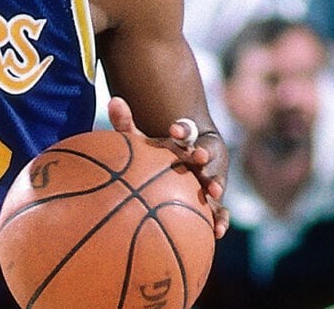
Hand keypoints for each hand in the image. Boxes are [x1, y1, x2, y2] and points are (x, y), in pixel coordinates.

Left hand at [107, 96, 229, 237]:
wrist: (167, 177)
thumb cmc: (149, 157)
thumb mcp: (136, 141)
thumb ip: (125, 123)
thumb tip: (113, 101)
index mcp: (182, 143)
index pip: (185, 132)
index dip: (181, 130)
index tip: (173, 130)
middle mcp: (199, 161)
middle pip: (205, 156)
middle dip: (204, 155)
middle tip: (199, 156)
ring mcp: (208, 181)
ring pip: (216, 182)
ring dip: (216, 184)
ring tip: (213, 191)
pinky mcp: (212, 204)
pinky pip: (219, 212)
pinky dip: (220, 220)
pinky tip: (217, 232)